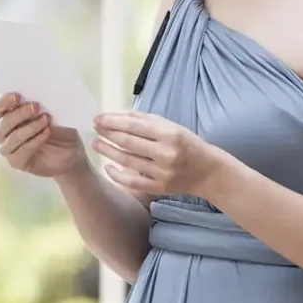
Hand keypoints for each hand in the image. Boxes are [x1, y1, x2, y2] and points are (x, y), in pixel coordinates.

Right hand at [0, 93, 86, 179]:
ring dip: (27, 128)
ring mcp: (10, 148)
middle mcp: (5, 131)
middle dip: (18, 114)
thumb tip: (40, 91)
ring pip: (9, 139)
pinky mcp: (17, 162)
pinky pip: (19, 153)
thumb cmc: (60, 128)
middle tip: (36, 107)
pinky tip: (46, 133)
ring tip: (45, 120)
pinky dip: (33, 142)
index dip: (3, 101)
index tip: (17, 96)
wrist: (72, 151)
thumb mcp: (55, 111)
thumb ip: (43, 102)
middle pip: (2, 123)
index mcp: (9, 114)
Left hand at [90, 110, 226, 198]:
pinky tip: (107, 167)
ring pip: (127, 161)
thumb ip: (143, 119)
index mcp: (170, 134)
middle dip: (108, 134)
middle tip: (95, 128)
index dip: (113, 121)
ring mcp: (162, 173)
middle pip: (128, 142)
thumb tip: (114, 115)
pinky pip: (132, 182)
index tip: (98, 118)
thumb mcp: (171, 126)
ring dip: (107, 151)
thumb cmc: (186, 144)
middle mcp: (166, 153)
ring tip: (96, 143)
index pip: (134, 126)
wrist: (207, 171)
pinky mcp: (158, 188)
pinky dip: (117, 175)